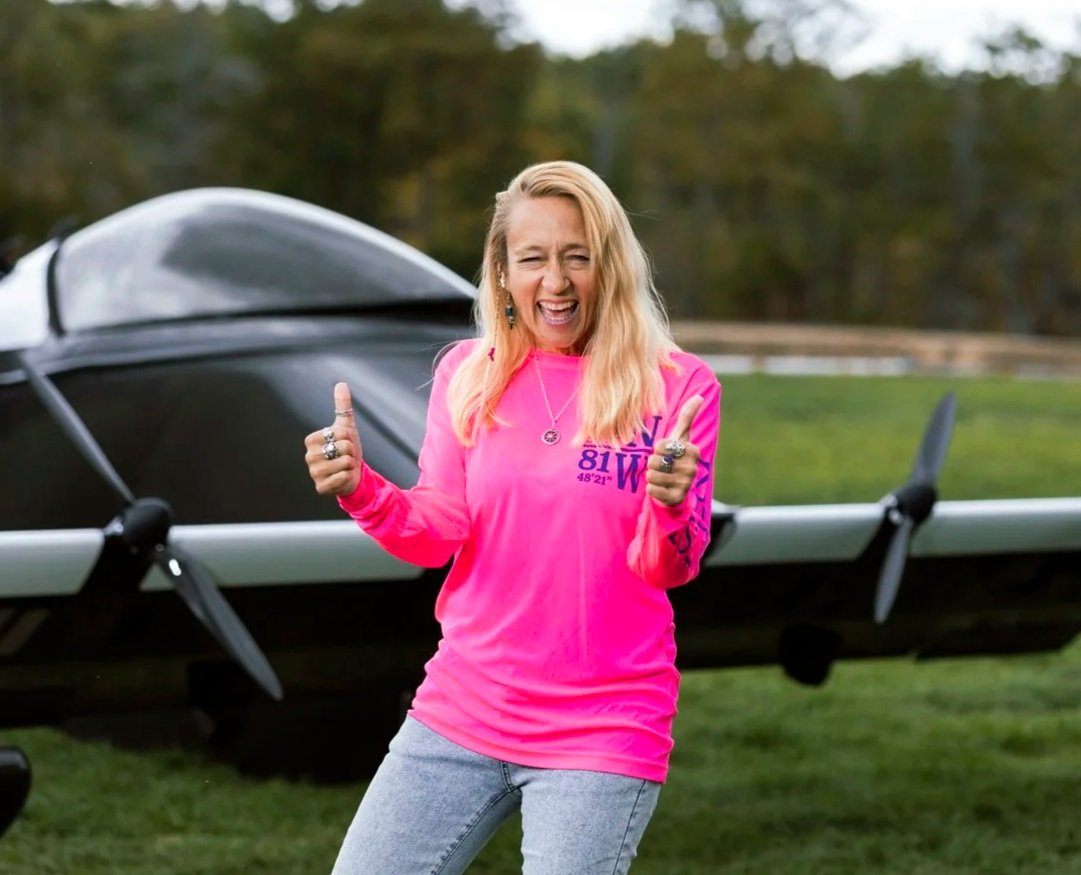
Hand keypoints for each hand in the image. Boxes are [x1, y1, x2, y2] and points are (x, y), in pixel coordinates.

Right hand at [305, 382, 362, 496]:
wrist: (353, 474)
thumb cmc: (347, 450)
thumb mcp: (346, 427)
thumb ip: (342, 406)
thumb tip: (341, 384)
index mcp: (311, 440)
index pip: (341, 432)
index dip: (349, 438)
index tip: (343, 443)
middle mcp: (309, 457)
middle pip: (344, 447)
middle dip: (351, 451)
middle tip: (345, 456)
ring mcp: (314, 473)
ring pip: (345, 462)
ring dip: (350, 465)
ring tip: (344, 467)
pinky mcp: (321, 488)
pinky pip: (344, 477)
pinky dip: (349, 477)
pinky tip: (343, 478)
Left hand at [646, 395, 703, 506]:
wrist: (677, 487)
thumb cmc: (676, 456)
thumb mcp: (681, 436)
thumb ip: (687, 417)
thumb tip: (699, 396)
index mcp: (693, 451)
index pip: (661, 445)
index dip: (657, 449)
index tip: (665, 452)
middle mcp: (692, 468)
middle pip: (654, 461)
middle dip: (652, 463)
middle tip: (662, 466)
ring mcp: (685, 484)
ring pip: (652, 476)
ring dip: (651, 476)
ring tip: (661, 477)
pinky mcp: (676, 498)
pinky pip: (652, 490)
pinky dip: (651, 489)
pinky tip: (661, 488)